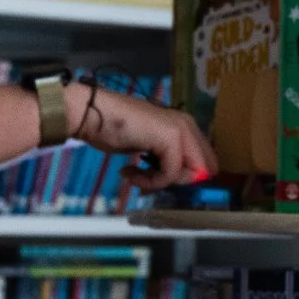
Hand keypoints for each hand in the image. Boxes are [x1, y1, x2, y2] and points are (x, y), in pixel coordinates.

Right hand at [68, 84, 214, 190]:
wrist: (93, 115)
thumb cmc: (114, 129)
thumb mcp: (149, 147)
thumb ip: (167, 158)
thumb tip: (178, 179)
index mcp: (185, 125)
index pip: (205, 163)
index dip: (184, 178)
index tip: (158, 179)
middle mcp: (188, 125)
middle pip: (201, 171)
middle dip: (175, 182)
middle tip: (147, 180)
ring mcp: (181, 130)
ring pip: (186, 174)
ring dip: (159, 182)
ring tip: (134, 176)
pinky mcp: (171, 139)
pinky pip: (170, 174)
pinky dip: (150, 181)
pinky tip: (129, 173)